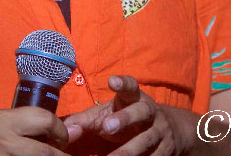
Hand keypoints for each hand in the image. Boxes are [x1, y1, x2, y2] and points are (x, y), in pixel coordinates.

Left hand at [62, 75, 194, 155]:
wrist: (168, 131)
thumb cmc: (127, 118)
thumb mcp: (108, 114)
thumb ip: (86, 120)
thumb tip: (63, 129)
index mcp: (134, 98)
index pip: (130, 86)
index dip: (123, 83)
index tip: (112, 81)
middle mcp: (150, 112)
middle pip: (141, 112)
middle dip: (125, 118)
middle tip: (107, 126)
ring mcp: (160, 132)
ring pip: (147, 140)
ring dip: (129, 150)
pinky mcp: (165, 151)